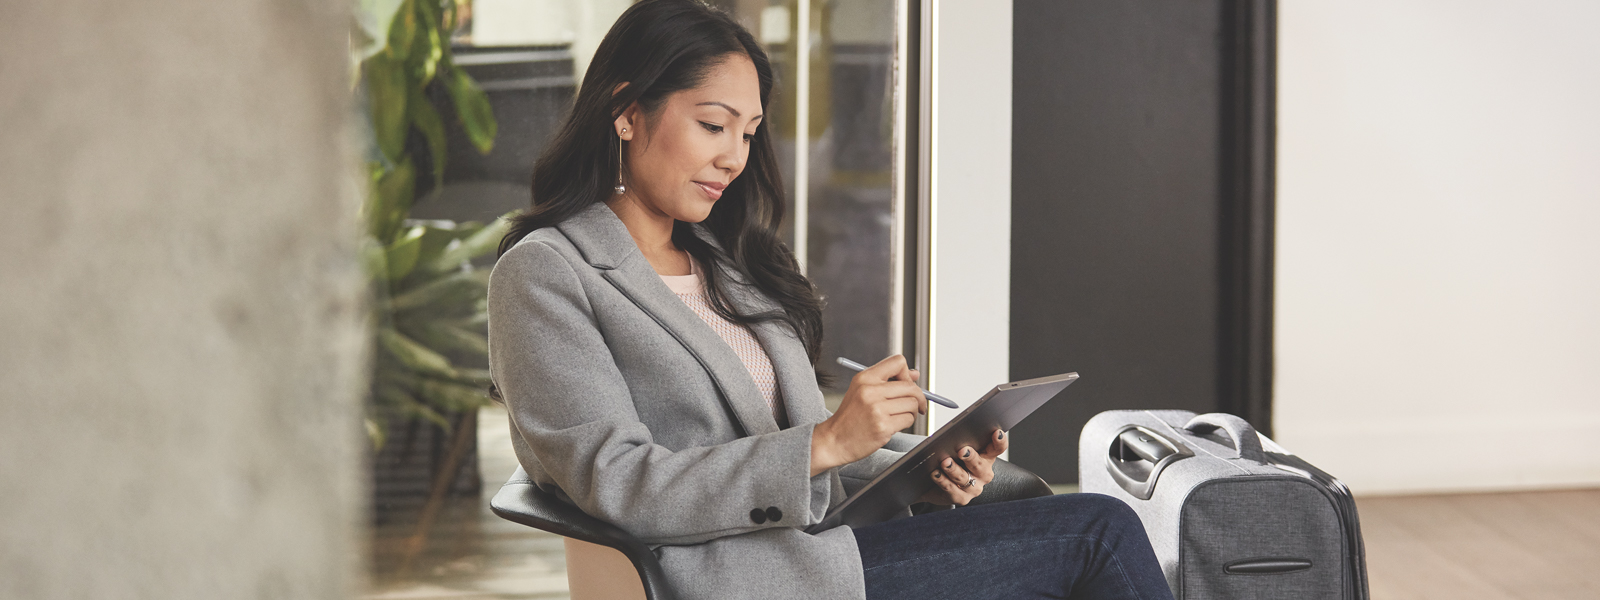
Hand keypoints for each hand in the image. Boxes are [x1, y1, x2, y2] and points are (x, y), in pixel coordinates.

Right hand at [810, 355, 924, 475]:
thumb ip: (888, 380)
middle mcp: (870, 391)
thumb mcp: (862, 390)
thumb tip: (915, 374)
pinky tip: (894, 425)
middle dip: (918, 397)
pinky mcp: (883, 426)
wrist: (834, 440)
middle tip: (916, 405)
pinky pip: (908, 419)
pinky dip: (906, 422)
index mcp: (864, 378)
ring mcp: (877, 409)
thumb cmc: (850, 416)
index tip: (907, 385)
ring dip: (911, 411)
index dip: (907, 374)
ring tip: (899, 416)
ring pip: (912, 404)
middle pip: (910, 387)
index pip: (898, 362)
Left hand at [919, 428, 1008, 505]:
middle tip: (962, 450)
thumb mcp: (958, 450)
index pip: (997, 448)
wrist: (935, 485)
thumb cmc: (951, 462)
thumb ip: (960, 442)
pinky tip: (936, 474)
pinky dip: (943, 481)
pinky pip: (952, 490)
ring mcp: (974, 488)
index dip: (999, 441)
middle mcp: (983, 473)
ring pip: (964, 477)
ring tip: (945, 462)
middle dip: (971, 457)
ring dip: (954, 469)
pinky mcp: (962, 498)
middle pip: (980, 465)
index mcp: (987, 457)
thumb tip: (952, 434)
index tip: (997, 432)